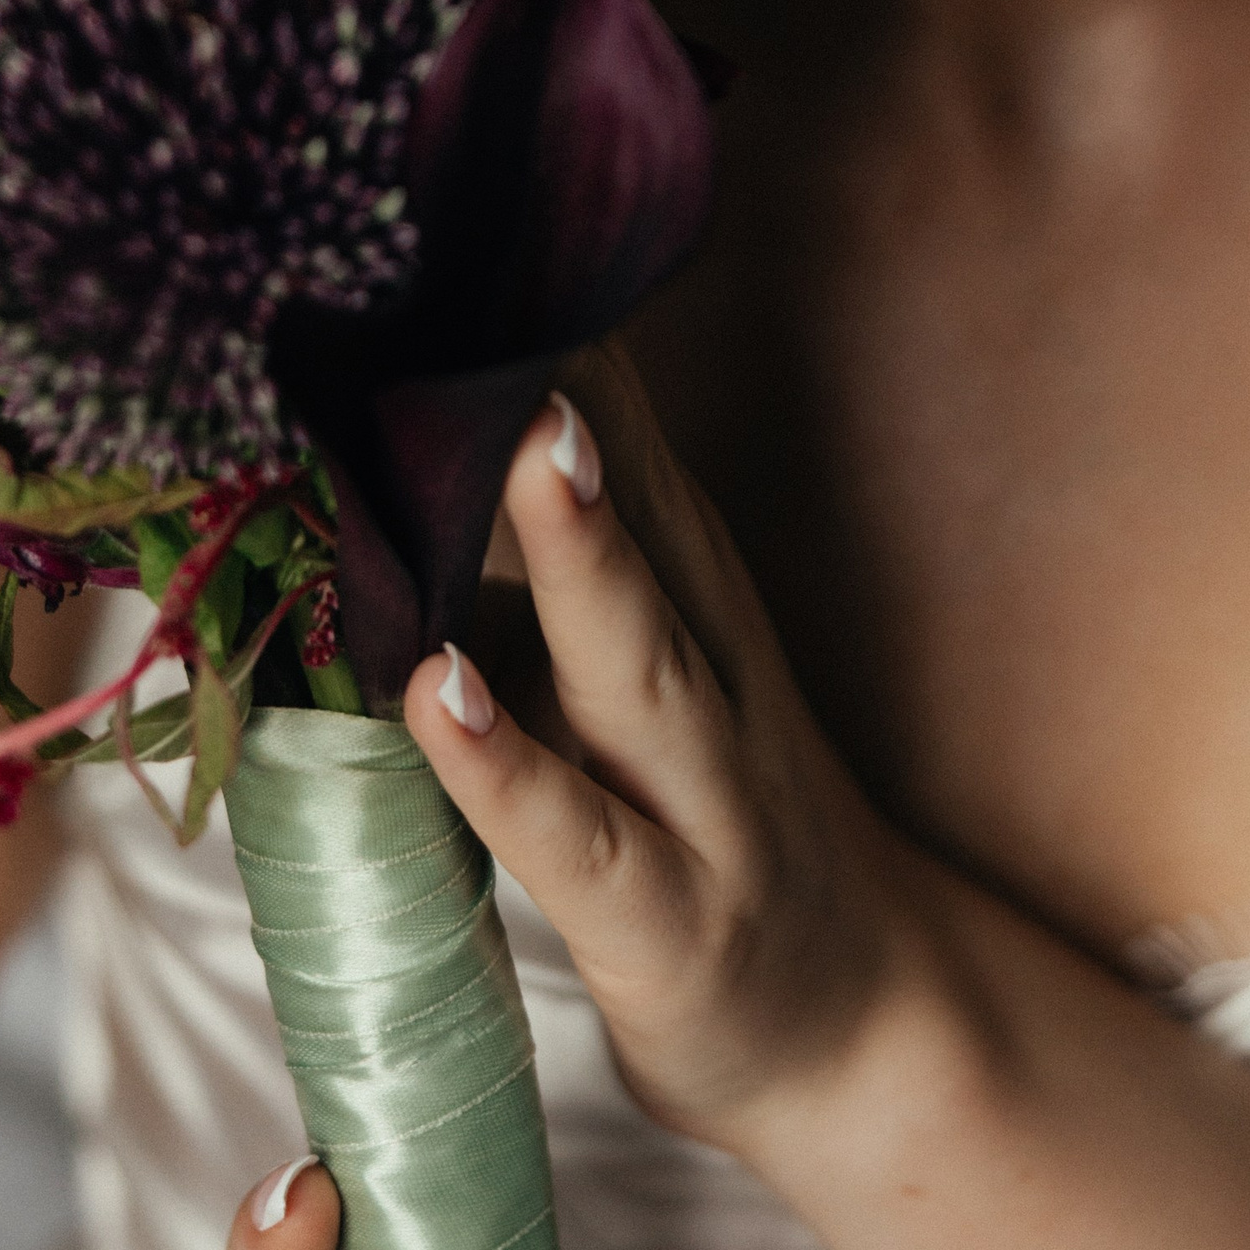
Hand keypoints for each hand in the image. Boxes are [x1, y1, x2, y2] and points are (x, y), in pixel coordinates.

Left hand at [412, 350, 921, 1152]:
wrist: (861, 1029)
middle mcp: (703, 667)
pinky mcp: (664, 920)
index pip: (623, 432)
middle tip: (517, 282)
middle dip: (582, 397)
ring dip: (578, 548)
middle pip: (643, 512)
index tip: (485, 221)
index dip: (560, 332)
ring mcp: (695, 797)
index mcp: (688, 592)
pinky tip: (435, 697)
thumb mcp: (635, 669)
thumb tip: (388, 438)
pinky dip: (502, 763)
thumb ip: (535, 564)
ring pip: (630, 655)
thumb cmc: (704, 824)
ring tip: (522, 442)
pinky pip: (572, 836)